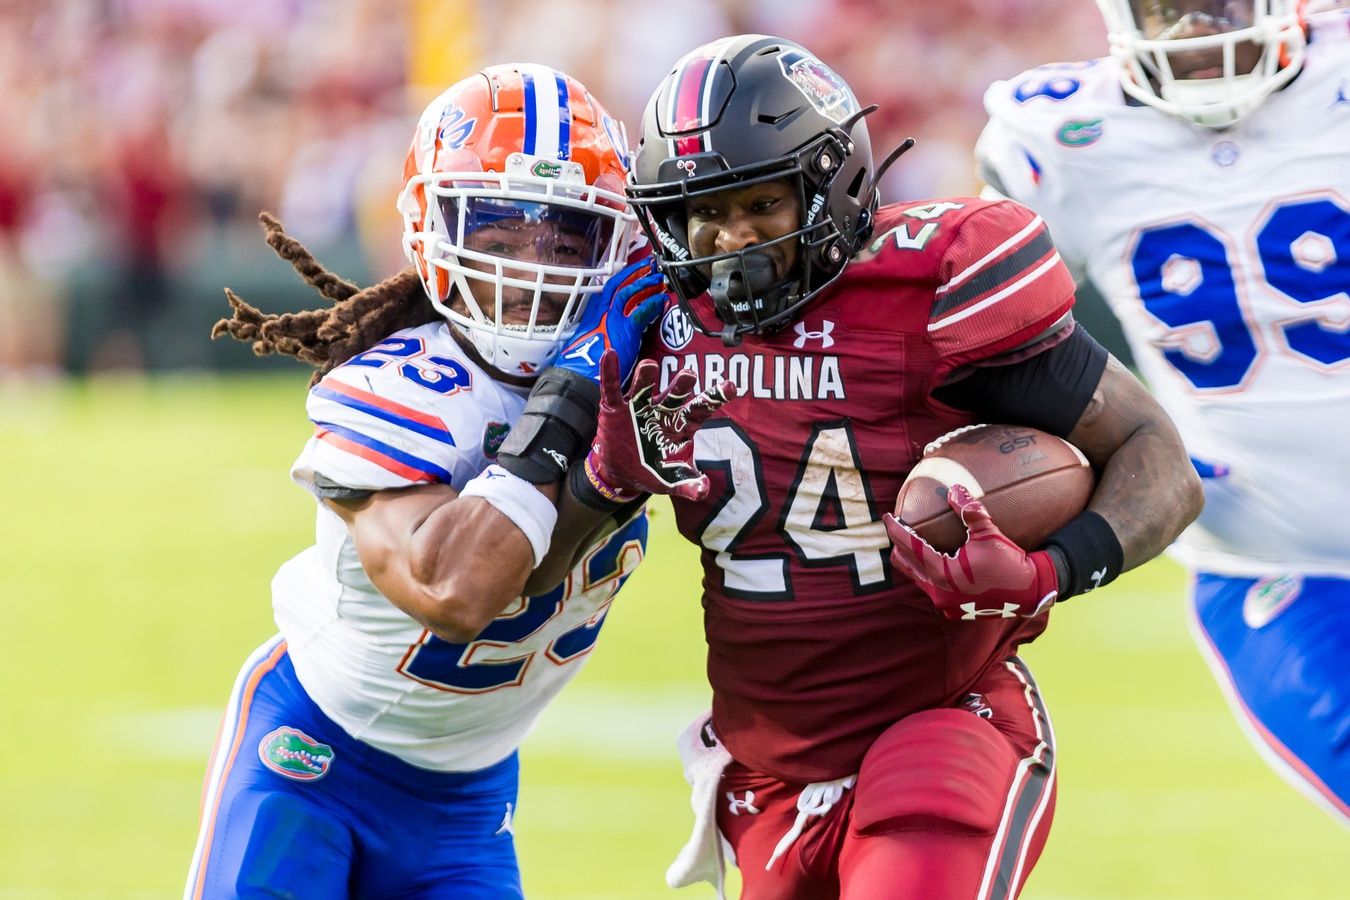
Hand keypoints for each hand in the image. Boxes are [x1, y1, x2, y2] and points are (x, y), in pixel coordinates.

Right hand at [556, 256, 668, 382]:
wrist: (579, 376)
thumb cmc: (582, 364)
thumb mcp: (589, 341)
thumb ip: (601, 331)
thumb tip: (609, 330)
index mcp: (593, 314)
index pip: (609, 288)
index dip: (624, 276)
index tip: (635, 269)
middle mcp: (602, 313)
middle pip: (620, 284)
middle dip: (637, 273)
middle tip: (651, 266)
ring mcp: (613, 320)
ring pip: (631, 293)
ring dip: (647, 283)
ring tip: (660, 279)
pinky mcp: (626, 331)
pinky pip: (642, 311)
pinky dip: (653, 303)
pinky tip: (662, 300)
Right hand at [585, 350, 736, 500]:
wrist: (622, 474)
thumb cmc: (653, 470)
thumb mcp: (671, 480)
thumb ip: (688, 485)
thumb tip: (703, 490)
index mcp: (681, 425)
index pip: (701, 408)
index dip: (715, 397)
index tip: (730, 387)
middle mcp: (664, 410)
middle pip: (676, 393)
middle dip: (681, 383)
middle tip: (688, 374)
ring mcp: (640, 407)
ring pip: (646, 387)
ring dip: (647, 376)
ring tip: (649, 366)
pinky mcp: (616, 408)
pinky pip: (612, 388)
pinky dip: (609, 372)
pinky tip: (609, 355)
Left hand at [884, 484, 1058, 620]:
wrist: (1030, 592)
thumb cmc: (1009, 563)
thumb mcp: (989, 534)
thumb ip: (969, 511)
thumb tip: (954, 488)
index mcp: (944, 574)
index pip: (912, 547)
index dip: (897, 530)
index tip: (887, 517)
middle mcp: (939, 592)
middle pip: (906, 564)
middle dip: (898, 545)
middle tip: (896, 527)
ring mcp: (945, 604)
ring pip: (917, 577)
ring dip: (912, 559)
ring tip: (909, 542)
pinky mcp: (952, 609)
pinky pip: (931, 587)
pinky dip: (927, 572)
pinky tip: (931, 560)